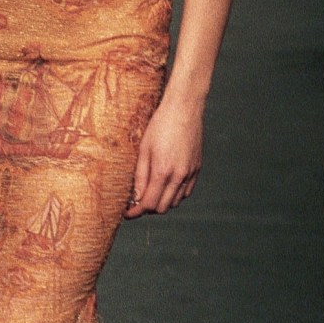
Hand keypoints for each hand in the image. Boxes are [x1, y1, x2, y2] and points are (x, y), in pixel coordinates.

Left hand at [126, 91, 202, 216]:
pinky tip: (166, 185)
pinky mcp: (197, 168)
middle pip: (162, 207)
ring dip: (162, 202)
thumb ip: (140, 176)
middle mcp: (179, 176)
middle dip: (148, 208)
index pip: (149, 204)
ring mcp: (190, 173)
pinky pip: (186, 192)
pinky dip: (175, 194)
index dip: (136, 211)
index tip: (127, 213)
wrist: (184, 109)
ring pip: (175, 202)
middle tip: (137, 201)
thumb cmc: (160, 125)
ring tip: (151, 191)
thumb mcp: (143, 149)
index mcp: (163, 171)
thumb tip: (136, 198)